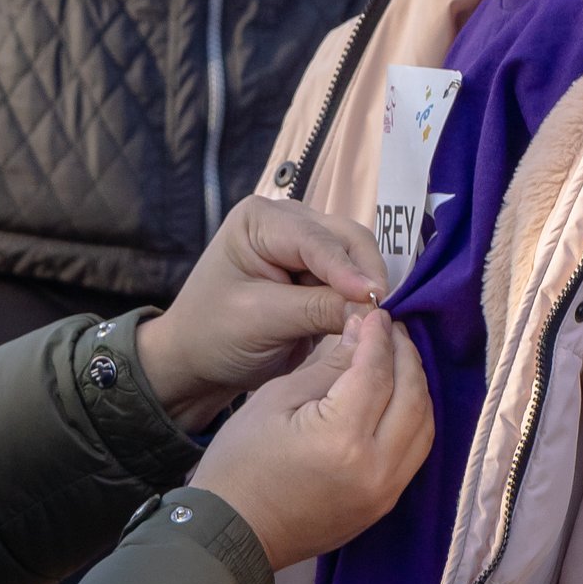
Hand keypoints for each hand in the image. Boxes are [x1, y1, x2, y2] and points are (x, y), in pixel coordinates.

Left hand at [138, 195, 385, 429]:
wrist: (196, 364)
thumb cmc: (212, 335)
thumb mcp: (259, 320)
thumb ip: (316, 309)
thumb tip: (373, 308)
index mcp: (261, 219)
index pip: (316, 238)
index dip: (347, 268)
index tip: (375, 296)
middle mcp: (289, 223)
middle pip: (346, 240)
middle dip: (366, 275)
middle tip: (385, 314)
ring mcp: (307, 248)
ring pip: (358, 260)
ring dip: (369, 289)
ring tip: (382, 321)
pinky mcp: (320, 278)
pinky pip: (354, 283)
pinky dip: (364, 301)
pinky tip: (374, 322)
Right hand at [190, 312, 433, 569]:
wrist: (234, 532)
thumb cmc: (242, 461)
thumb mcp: (278, 399)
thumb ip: (328, 366)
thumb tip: (362, 332)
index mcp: (342, 439)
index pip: (377, 372)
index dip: (378, 337)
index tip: (375, 312)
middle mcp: (376, 468)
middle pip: (413, 396)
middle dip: (405, 355)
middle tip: (390, 329)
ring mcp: (385, 492)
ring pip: (424, 425)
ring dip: (416, 385)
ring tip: (396, 357)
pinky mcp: (384, 505)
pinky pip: (415, 452)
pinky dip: (414, 417)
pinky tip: (398, 396)